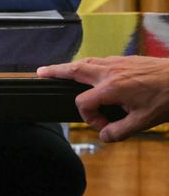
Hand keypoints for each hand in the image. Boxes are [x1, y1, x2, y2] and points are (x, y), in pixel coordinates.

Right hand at [37, 56, 168, 141]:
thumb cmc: (168, 97)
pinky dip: (90, 64)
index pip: (83, 103)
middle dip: (56, 71)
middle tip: (40, 72)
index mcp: (111, 88)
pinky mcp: (127, 59)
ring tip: (60, 70)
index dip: (88, 118)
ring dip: (71, 66)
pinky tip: (92, 70)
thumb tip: (104, 136)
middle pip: (74, 69)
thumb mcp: (144, 121)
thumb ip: (120, 131)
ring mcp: (118, 63)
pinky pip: (101, 60)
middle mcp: (110, 72)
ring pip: (87, 61)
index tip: (103, 126)